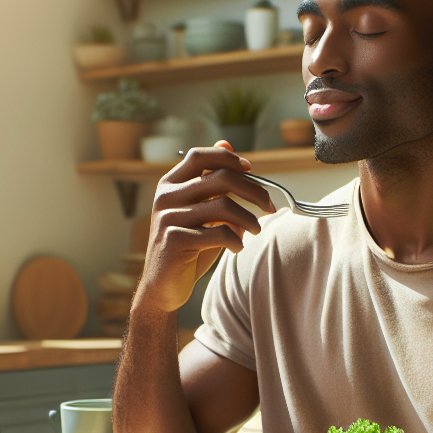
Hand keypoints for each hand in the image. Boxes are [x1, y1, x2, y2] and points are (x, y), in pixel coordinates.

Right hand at [135, 142, 275, 314]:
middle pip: (220, 178)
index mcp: (170, 184)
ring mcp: (168, 218)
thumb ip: (212, 183)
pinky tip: (237, 247)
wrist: (163, 286)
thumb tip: (228, 145)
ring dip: (249, 219)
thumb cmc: (188, 247)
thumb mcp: (200, 211)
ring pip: (223, 206)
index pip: (200, 157)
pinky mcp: (175, 240)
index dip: (228, 158)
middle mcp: (166, 197)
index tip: (250, 169)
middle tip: (269, 206)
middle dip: (253, 191)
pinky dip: (235, 240)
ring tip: (256, 230)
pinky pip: (218, 233)